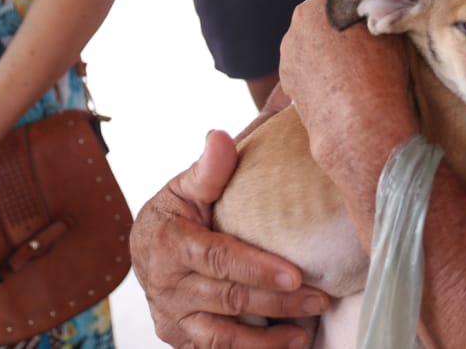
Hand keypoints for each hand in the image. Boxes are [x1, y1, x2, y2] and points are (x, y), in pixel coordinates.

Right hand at [129, 130, 328, 347]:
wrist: (146, 246)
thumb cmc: (176, 211)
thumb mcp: (186, 185)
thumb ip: (206, 168)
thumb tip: (219, 136)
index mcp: (169, 243)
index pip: (217, 259)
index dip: (256, 269)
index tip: (295, 274)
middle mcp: (166, 285)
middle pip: (227, 298)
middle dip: (277, 302)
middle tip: (319, 299)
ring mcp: (172, 316)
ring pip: (219, 336)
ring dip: (264, 340)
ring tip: (303, 335)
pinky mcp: (179, 337)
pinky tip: (281, 346)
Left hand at [279, 0, 417, 174]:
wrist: (358, 125)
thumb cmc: (382, 74)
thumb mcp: (392, 29)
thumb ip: (383, 5)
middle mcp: (303, 15)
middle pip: (328, 6)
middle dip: (347, 14)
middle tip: (369, 29)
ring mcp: (290, 45)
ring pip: (313, 34)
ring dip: (329, 39)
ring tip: (352, 59)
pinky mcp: (286, 73)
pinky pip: (305, 59)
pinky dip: (318, 63)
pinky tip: (337, 77)